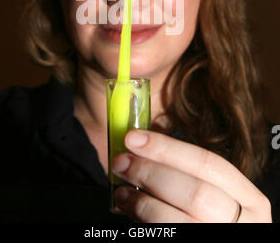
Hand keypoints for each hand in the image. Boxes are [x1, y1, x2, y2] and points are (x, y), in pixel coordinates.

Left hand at [112, 129, 271, 222]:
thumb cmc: (214, 218)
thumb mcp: (220, 196)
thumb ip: (191, 174)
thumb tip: (145, 146)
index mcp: (251, 201)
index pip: (208, 164)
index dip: (168, 148)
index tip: (134, 138)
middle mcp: (241, 225)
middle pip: (195, 192)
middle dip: (151, 173)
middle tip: (121, 161)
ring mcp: (218, 241)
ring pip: (175, 221)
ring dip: (141, 202)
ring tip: (121, 191)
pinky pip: (165, 235)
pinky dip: (142, 222)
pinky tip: (128, 211)